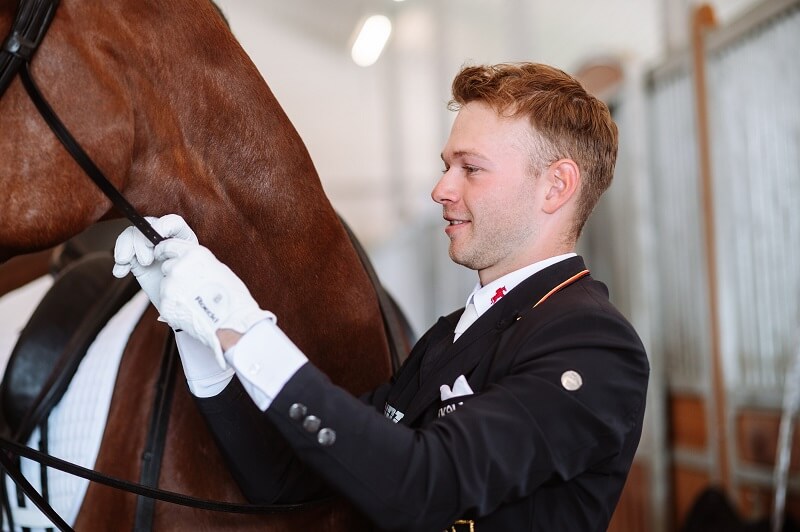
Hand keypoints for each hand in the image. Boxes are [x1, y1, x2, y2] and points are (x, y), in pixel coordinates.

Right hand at [112, 214, 197, 310]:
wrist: (176, 303)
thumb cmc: (189, 287)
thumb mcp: (190, 271)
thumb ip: (180, 256)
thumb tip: (163, 249)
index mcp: (182, 237)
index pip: (172, 222)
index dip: (161, 227)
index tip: (155, 243)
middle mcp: (164, 238)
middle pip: (147, 226)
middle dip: (141, 242)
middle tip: (146, 261)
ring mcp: (148, 247)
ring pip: (131, 235)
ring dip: (125, 248)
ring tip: (126, 263)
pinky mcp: (135, 258)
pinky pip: (122, 252)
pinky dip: (119, 262)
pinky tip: (120, 273)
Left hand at [154, 238, 274, 368]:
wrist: (230, 322)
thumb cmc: (231, 298)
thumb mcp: (218, 269)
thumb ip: (199, 264)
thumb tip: (190, 265)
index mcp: (194, 254)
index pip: (168, 245)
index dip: (164, 250)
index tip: (161, 254)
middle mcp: (179, 267)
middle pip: (167, 267)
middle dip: (174, 275)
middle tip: (190, 287)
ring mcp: (170, 286)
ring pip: (166, 286)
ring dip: (175, 292)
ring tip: (193, 302)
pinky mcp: (166, 304)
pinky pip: (167, 302)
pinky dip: (175, 306)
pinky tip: (190, 310)